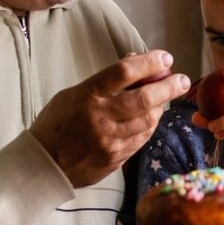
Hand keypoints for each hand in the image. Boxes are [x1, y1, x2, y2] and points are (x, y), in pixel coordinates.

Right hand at [31, 50, 189, 186]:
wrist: (42, 165)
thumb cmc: (56, 124)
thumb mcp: (72, 94)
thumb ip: (103, 82)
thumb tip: (136, 62)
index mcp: (87, 96)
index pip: (123, 73)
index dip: (149, 62)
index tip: (165, 58)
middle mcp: (100, 118)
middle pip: (144, 98)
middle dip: (168, 86)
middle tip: (182, 80)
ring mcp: (110, 140)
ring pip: (148, 120)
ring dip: (161, 106)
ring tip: (165, 97)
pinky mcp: (116, 158)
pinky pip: (142, 138)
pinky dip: (150, 125)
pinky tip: (151, 117)